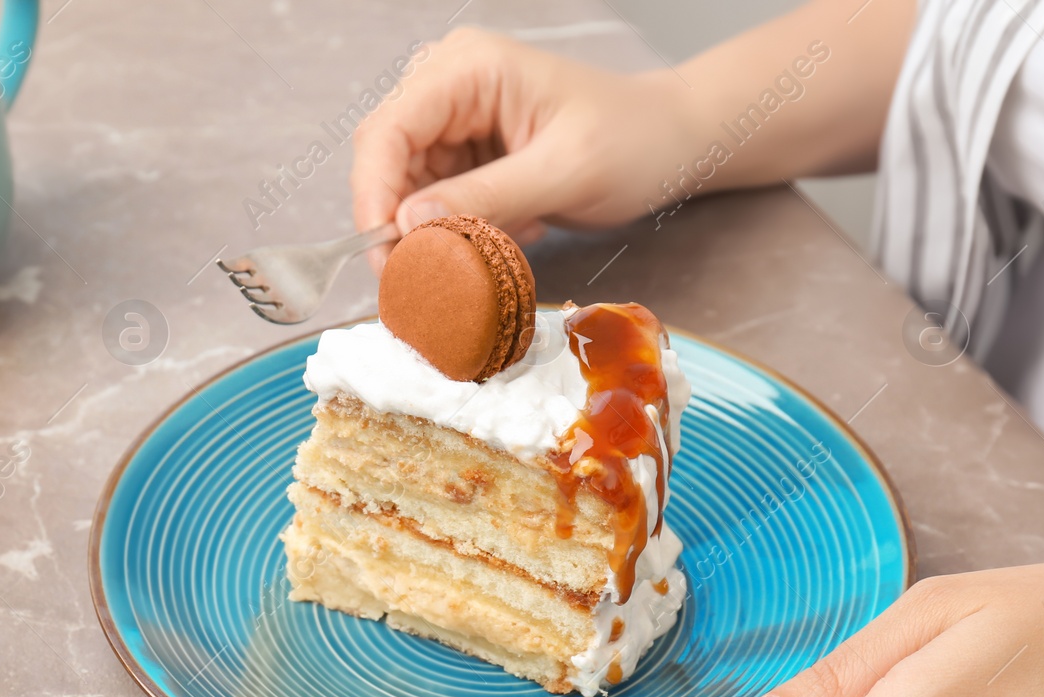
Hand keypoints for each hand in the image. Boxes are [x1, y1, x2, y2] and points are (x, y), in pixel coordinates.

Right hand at [350, 27, 697, 268]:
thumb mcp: (564, 173)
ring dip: (431, 234)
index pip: (388, 131)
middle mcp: (448, 85)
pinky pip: (432, 202)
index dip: (373, 196)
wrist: (670, 141)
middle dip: (395, 224)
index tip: (385, 258)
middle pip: (384, 160)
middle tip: (423, 280)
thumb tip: (407, 228)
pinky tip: (511, 232)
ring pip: (403, 189)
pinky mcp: (464, 154)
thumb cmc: (633, 141)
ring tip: (490, 252)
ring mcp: (454, 120)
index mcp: (469, 68)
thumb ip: (485, 198)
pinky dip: (457, 232)